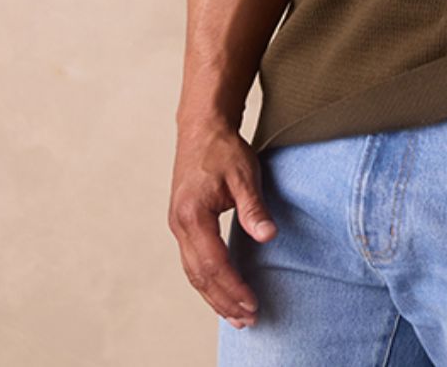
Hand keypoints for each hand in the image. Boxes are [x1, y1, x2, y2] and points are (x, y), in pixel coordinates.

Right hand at [168, 122, 276, 329]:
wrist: (201, 126)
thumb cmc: (223, 148)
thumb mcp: (245, 173)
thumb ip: (254, 207)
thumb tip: (268, 237)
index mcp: (193, 215)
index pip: (214, 264)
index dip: (233, 288)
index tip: (252, 305)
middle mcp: (180, 224)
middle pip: (200, 276)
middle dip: (223, 301)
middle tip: (247, 320)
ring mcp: (177, 225)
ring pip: (193, 272)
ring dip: (214, 296)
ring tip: (236, 316)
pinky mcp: (182, 223)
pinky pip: (192, 261)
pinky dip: (206, 281)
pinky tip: (220, 290)